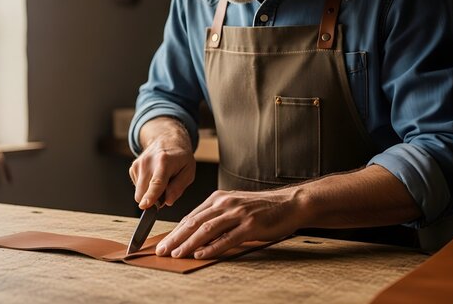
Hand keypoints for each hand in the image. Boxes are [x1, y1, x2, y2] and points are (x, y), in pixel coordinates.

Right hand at [129, 117, 195, 208]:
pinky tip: (153, 177)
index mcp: (164, 162)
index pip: (156, 182)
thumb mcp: (188, 172)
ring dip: (150, 193)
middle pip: (144, 192)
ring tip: (161, 180)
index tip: (144, 205)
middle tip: (166, 190)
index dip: (150, 196)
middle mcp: (148, 162)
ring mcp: (138, 164)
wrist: (167, 139)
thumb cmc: (180, 158)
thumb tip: (167, 202)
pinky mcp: (133, 167)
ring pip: (139, 193)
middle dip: (154, 199)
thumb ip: (178, 187)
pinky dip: (146, 187)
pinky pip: (137, 188)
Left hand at [155, 188, 304, 258]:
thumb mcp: (235, 207)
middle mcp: (225, 203)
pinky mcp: (250, 225)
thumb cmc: (262, 208)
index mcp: (219, 198)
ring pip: (207, 229)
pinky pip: (227, 238)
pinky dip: (212, 247)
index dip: (175, 231)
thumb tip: (197, 235)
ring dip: (189, 243)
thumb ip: (217, 217)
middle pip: (194, 222)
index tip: (163, 242)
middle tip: (162, 250)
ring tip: (176, 254)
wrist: (290, 203)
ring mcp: (238, 213)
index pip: (192, 216)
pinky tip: (200, 254)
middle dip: (175, 237)